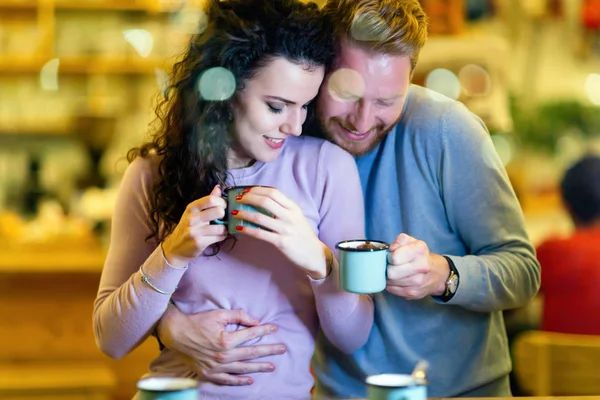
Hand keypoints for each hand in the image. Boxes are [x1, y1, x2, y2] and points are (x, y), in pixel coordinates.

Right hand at [156, 304, 286, 384]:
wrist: (175, 334)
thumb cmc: (197, 322)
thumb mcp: (219, 314)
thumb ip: (239, 317)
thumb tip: (256, 321)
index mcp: (226, 340)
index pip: (251, 335)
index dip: (264, 331)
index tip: (275, 328)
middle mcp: (223, 356)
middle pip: (251, 354)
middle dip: (269, 351)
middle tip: (282, 349)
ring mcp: (216, 367)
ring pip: (242, 369)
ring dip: (259, 368)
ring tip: (272, 366)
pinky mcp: (208, 373)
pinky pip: (227, 380)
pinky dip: (239, 381)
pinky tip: (250, 380)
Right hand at [161, 185, 227, 266]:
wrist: (176, 248)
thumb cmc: (188, 228)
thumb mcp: (194, 212)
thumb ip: (208, 200)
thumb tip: (218, 187)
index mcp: (192, 208)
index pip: (211, 199)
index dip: (222, 202)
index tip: (223, 206)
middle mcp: (192, 218)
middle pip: (218, 211)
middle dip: (225, 215)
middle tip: (222, 218)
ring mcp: (195, 231)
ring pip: (221, 227)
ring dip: (224, 228)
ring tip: (221, 229)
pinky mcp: (199, 242)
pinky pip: (219, 237)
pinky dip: (222, 236)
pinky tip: (218, 236)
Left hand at [233, 187, 330, 278]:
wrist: (315, 255)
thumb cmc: (303, 235)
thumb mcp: (297, 217)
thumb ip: (283, 208)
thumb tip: (262, 200)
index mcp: (293, 208)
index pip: (273, 192)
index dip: (257, 190)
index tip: (246, 191)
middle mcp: (290, 216)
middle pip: (265, 201)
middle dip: (248, 198)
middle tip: (237, 199)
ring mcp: (286, 229)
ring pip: (259, 217)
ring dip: (244, 213)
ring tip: (234, 212)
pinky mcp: (281, 242)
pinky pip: (260, 234)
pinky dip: (247, 229)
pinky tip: (239, 227)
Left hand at [385, 233, 449, 299]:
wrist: (438, 274)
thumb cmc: (421, 256)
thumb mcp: (412, 242)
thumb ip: (400, 241)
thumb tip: (391, 249)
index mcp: (420, 250)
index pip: (394, 257)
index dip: (390, 257)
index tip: (393, 256)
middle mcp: (422, 266)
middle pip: (391, 272)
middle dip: (388, 268)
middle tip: (392, 266)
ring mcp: (418, 282)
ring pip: (391, 282)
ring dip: (389, 277)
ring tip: (395, 272)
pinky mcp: (414, 293)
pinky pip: (392, 290)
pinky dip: (392, 285)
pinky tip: (398, 280)